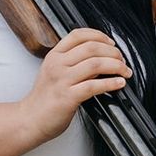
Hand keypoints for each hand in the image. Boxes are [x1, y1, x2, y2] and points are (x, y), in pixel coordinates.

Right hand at [18, 28, 131, 144]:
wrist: (30, 120)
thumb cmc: (45, 98)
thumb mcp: (55, 72)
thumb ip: (74, 63)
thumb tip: (101, 58)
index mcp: (54, 56)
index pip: (78, 35)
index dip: (99, 36)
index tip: (111, 43)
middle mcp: (57, 65)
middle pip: (91, 47)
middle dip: (113, 52)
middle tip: (122, 60)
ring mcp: (62, 80)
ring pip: (96, 64)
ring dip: (116, 66)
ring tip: (125, 71)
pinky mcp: (67, 97)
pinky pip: (94, 86)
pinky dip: (111, 83)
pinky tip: (119, 83)